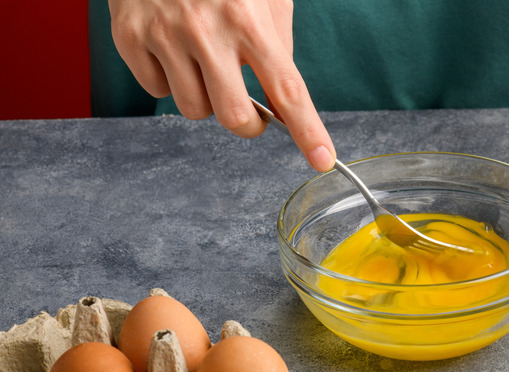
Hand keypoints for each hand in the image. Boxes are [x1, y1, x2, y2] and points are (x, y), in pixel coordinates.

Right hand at [108, 0, 335, 170]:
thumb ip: (276, 43)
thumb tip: (281, 98)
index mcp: (249, 18)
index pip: (286, 89)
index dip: (307, 130)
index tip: (322, 158)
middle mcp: (207, 29)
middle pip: (234, 117)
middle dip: (247, 124)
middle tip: (250, 112)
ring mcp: (164, 34)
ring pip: (194, 109)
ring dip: (206, 98)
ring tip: (205, 62)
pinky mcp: (130, 37)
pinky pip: (157, 91)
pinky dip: (170, 80)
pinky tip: (174, 50)